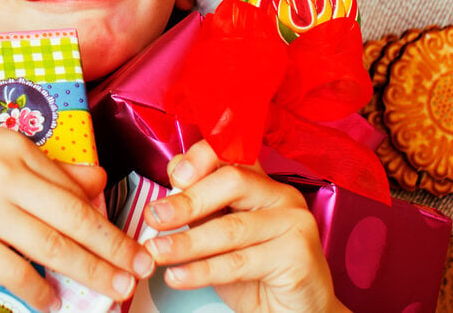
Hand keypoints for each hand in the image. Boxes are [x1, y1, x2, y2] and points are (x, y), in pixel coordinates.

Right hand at [0, 123, 154, 310]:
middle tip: (141, 267)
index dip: (105, 213)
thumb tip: (94, 181)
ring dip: (90, 272)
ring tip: (115, 289)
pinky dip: (38, 290)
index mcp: (13, 146)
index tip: (128, 233)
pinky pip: (13, 271)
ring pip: (53, 246)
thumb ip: (40, 164)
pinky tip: (52, 301)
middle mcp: (4, 174)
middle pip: (75, 216)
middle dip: (114, 245)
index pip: (73, 184)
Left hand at [140, 139, 346, 312]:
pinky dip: (201, 271)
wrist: (295, 312)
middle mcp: (282, 197)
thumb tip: (169, 187)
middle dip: (187, 201)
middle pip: (231, 183)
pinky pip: (239, 263)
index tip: (173, 177)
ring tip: (156, 252)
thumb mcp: (221, 233)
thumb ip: (201, 208)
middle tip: (155, 217)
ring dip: (186, 242)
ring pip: (231, 228)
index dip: (200, 158)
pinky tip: (178, 276)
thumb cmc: (257, 272)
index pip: (231, 154)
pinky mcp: (297, 257)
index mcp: (262, 183)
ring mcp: (294, 224)